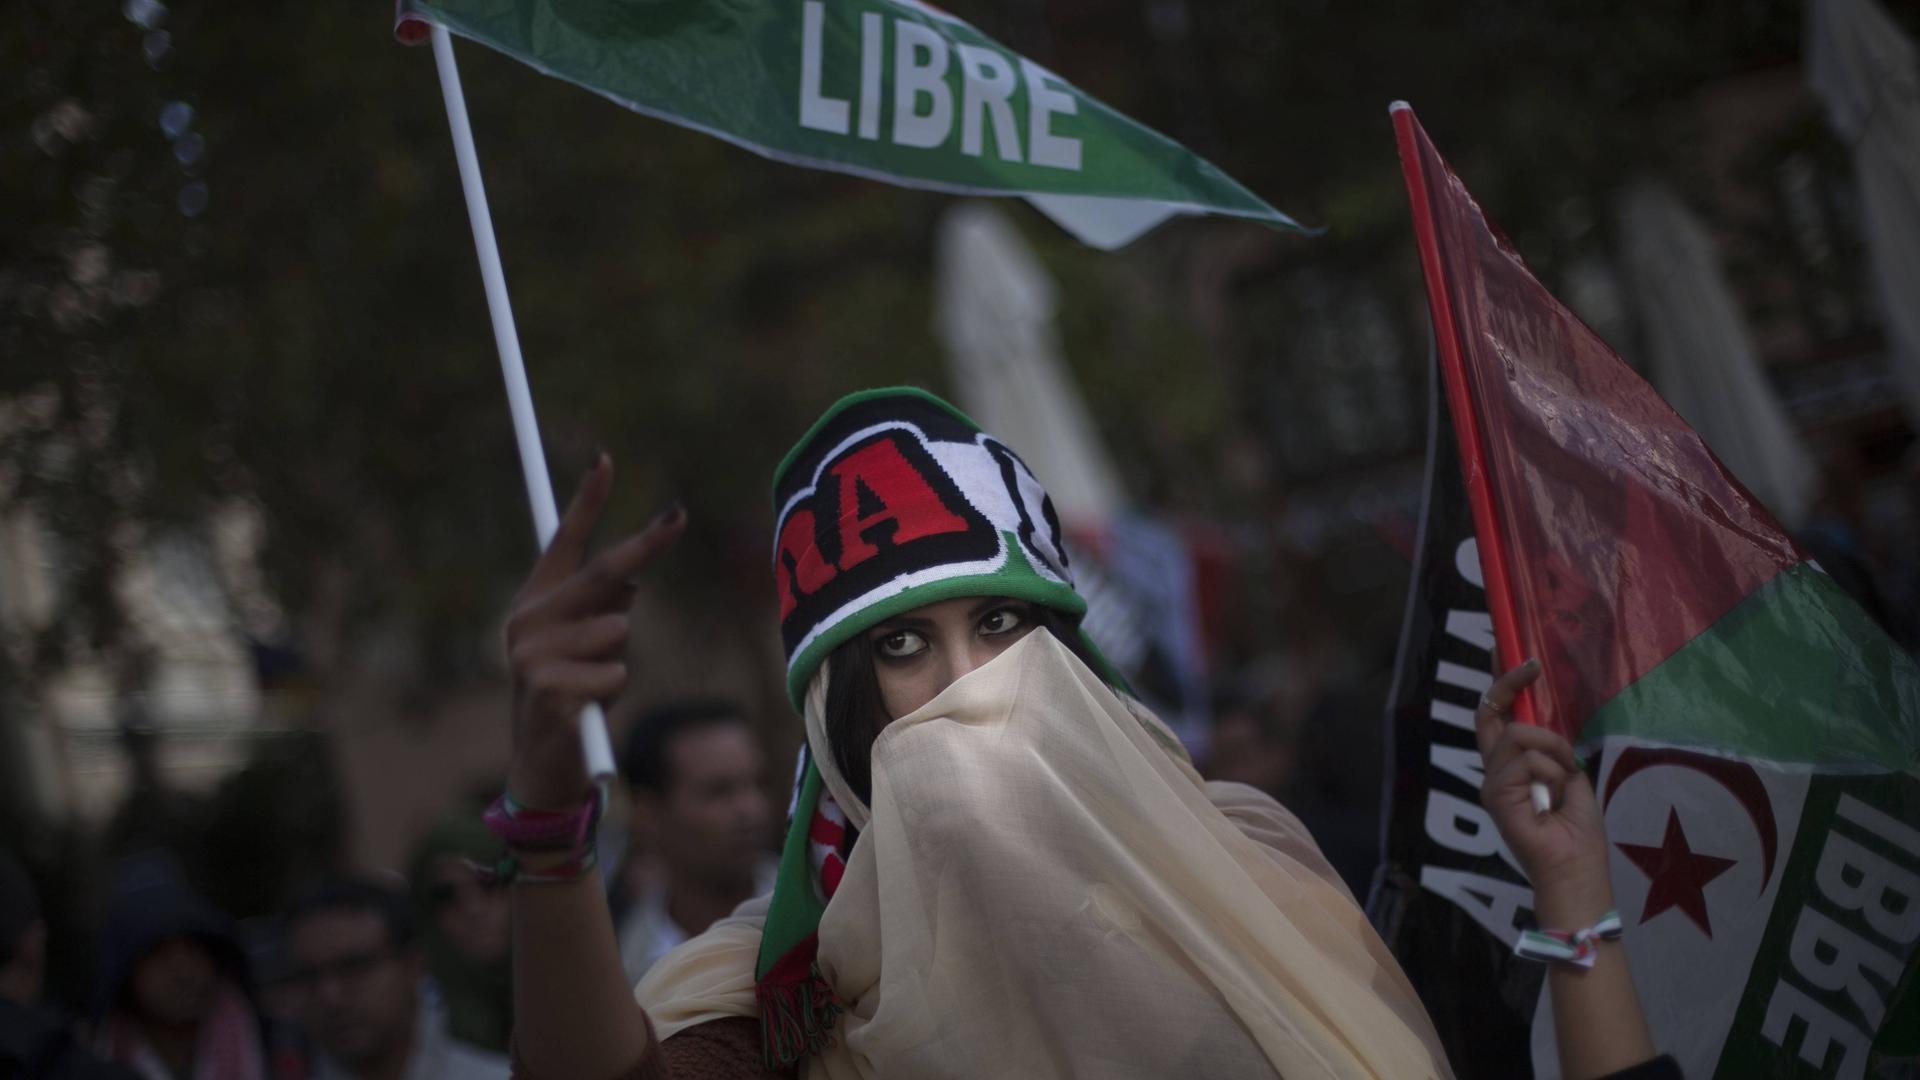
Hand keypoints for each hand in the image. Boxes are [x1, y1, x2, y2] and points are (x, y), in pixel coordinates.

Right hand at [504, 455, 684, 808]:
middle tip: (678, 515)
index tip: (606, 458)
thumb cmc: (575, 699)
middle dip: (644, 545)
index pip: (562, 542)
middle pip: (601, 573)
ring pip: (617, 630)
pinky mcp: (547, 689)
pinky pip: (614, 673)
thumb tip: (632, 581)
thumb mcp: (590, 650)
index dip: (586, 501)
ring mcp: (531, 654)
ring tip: (594, 686)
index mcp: (536, 604)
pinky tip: (587, 711)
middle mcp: (526, 620)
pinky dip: (614, 692)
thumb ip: (604, 611)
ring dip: (622, 659)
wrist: (542, 767)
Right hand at [1475, 660, 1613, 925]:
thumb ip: (1555, 751)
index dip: (1501, 683)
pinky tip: (1556, 795)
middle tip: (1531, 666)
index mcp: (1511, 768)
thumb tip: (1548, 724)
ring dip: (1555, 750)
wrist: (1576, 870)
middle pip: (1489, 713)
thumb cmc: (1577, 832)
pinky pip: (1526, 761)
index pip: (1496, 717)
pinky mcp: (1496, 797)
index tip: (1517, 655)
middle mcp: (1494, 772)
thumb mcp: (1571, 777)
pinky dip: (1551, 771)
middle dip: (1508, 683)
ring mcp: (1492, 784)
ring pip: (1518, 736)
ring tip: (1566, 779)